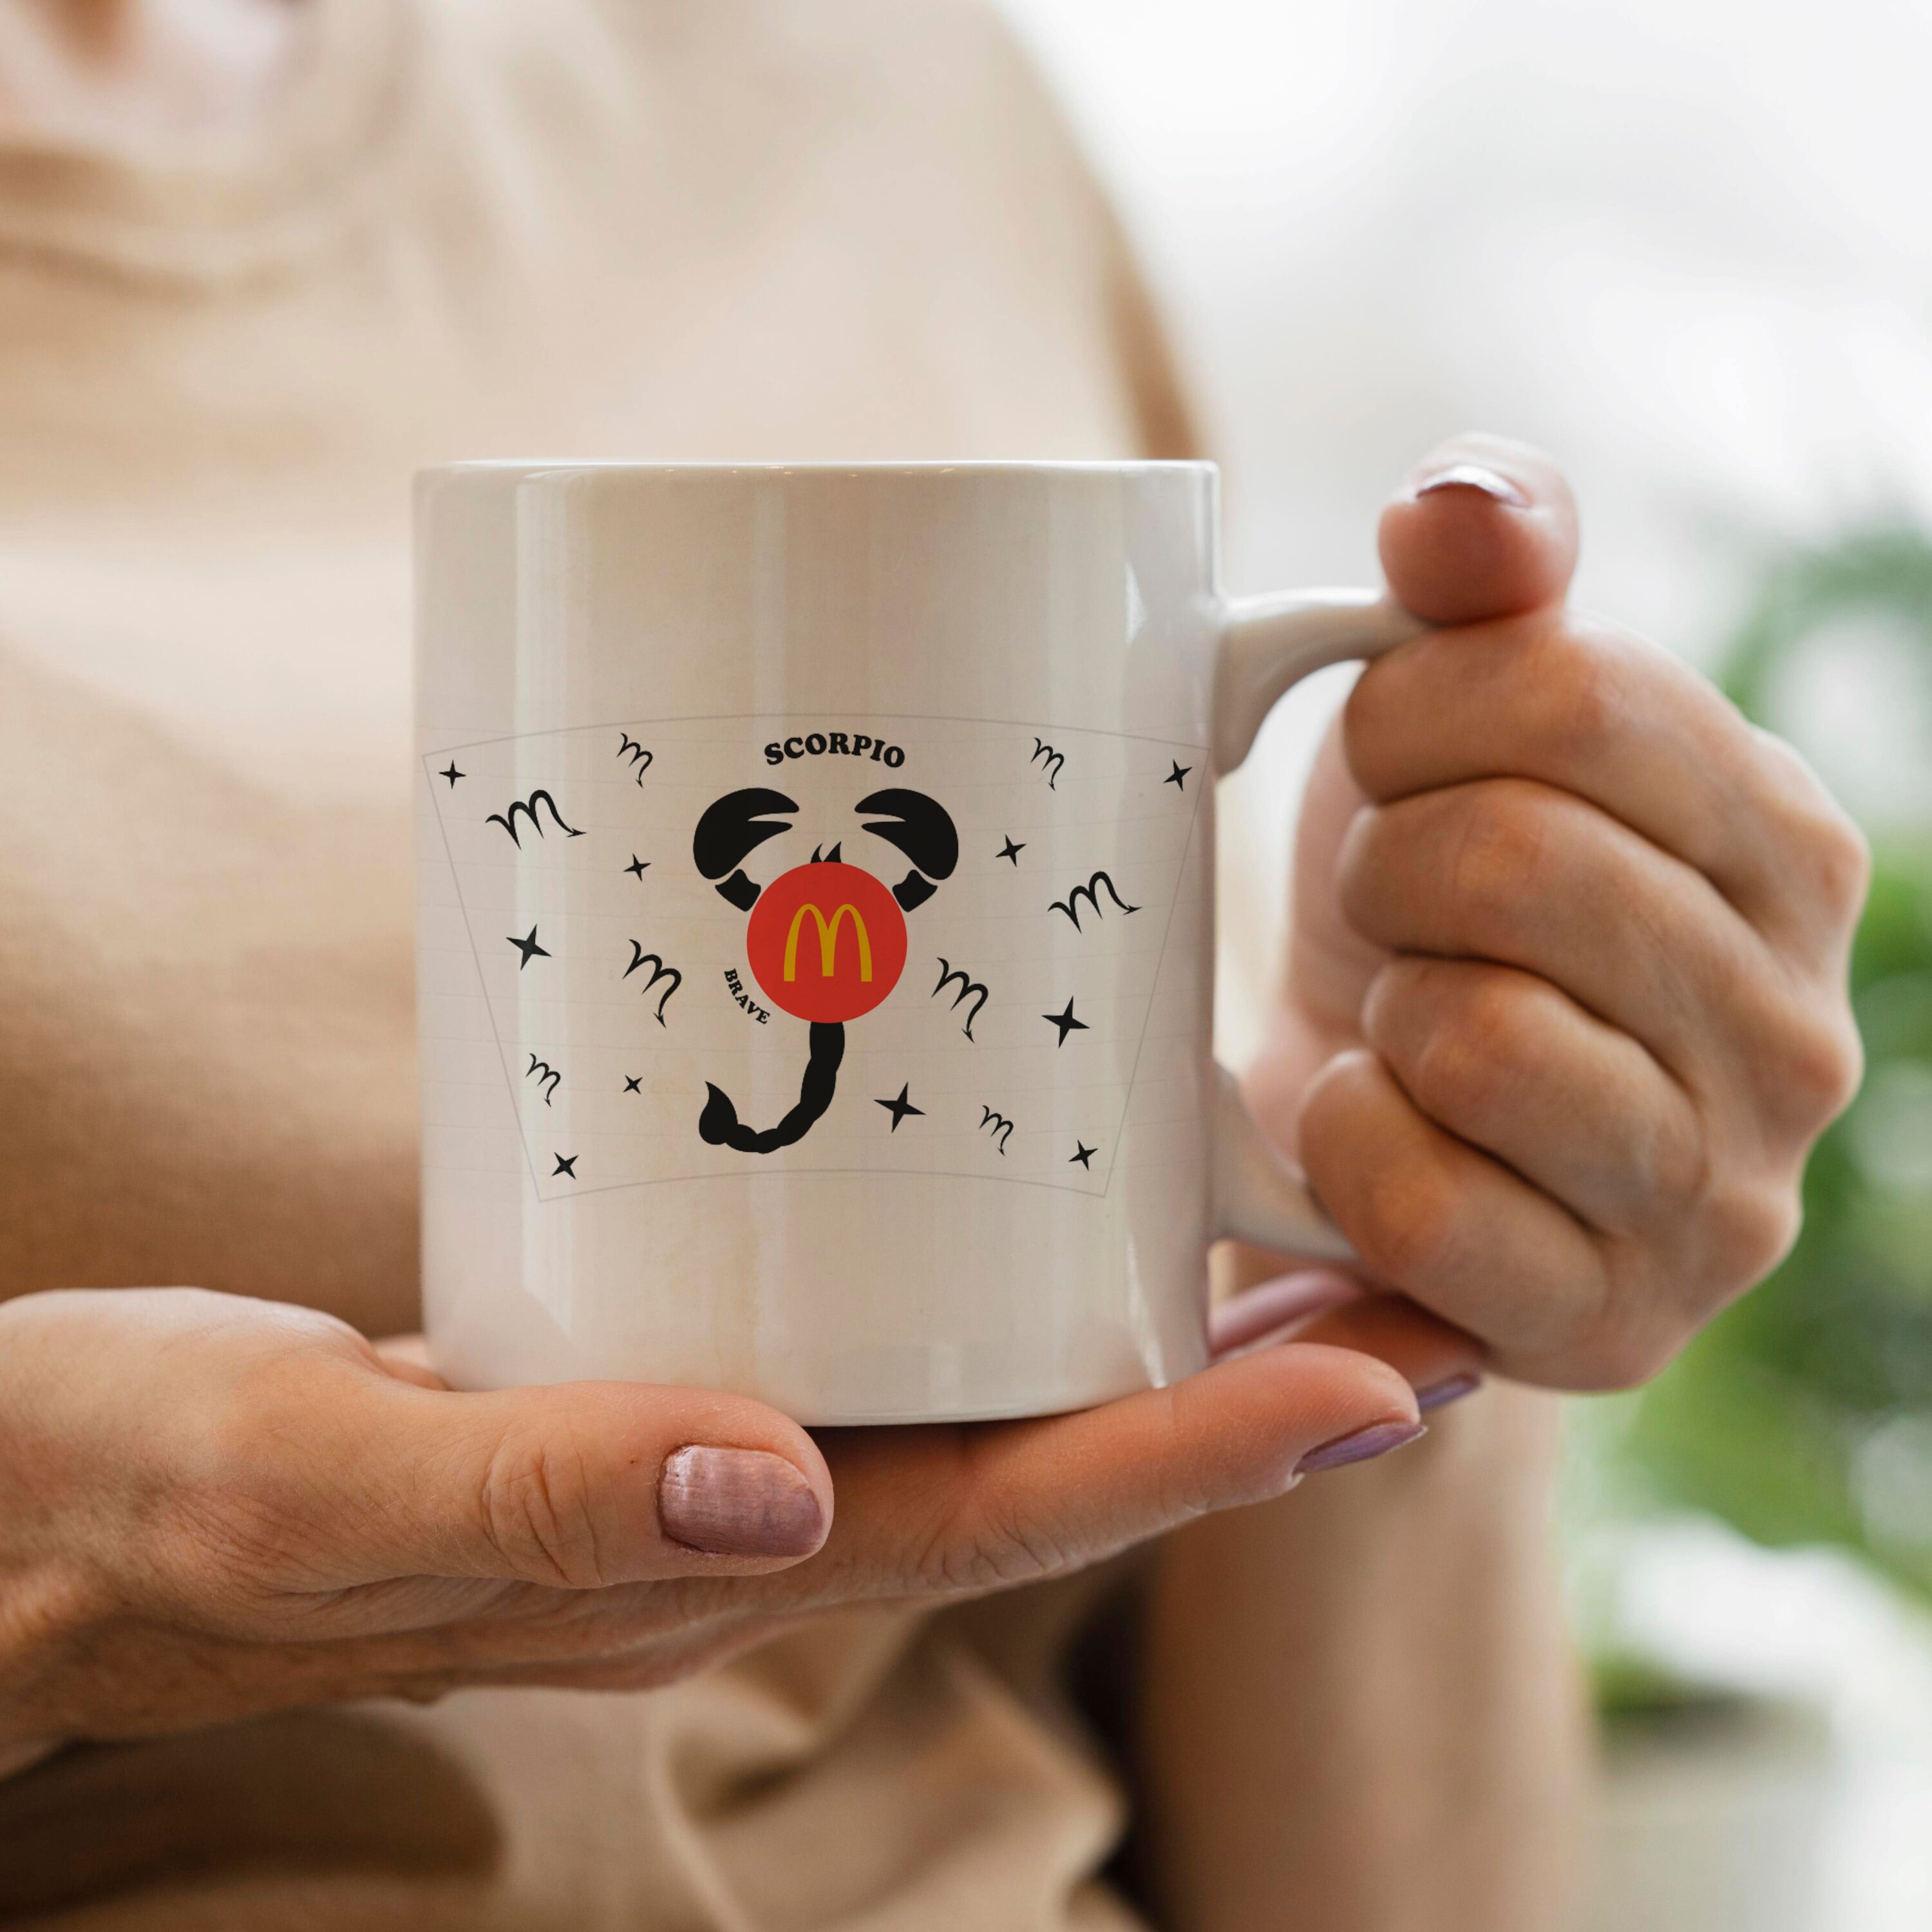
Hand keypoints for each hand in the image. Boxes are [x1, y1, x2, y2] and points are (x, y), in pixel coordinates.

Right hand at [0, 1287, 1420, 1751]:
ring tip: (1323, 1240)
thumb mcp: (294, 1485)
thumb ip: (513, 1491)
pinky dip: (1006, 1281)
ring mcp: (704, 1456)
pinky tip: (1065, 1201)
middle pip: (1041, 1466)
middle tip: (1434, 1290)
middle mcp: (733, 1523)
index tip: (1383, 1381)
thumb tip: (761, 1484)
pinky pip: (879, 1337)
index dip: (1195, 1459)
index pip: (993, 1519)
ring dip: (1158, 1342)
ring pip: (985, 1405)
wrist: (55, 1495)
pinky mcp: (656, 1374)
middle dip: (1246, 1398)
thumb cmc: (150, 1495)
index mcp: (679, 1572)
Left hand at [1242, 434, 1866, 1390]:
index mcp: (1788, 842)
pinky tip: (1374, 1122)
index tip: (1384, 760)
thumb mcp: (1455, 712)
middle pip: (1514, 864)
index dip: (1411, 714)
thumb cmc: (1423, 898)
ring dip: (1381, 1010)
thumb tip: (1456, 510)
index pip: (1575, 697)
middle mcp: (1797, 1028)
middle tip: (1385, 904)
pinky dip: (1349, 1144)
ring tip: (1400, 1016)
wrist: (1384, 1111)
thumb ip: (1487, 568)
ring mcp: (1719, 1197)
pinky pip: (1424, 1206)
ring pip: (1479, 1039)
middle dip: (1386, 867)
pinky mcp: (1609, 1321)